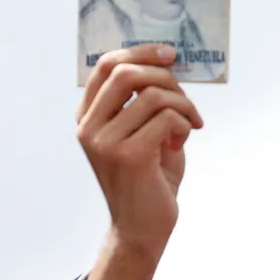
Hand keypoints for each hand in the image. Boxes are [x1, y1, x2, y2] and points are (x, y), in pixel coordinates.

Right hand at [74, 44, 203, 279]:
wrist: (144, 227)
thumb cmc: (149, 178)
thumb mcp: (143, 132)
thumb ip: (146, 100)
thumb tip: (168, 63)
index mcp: (88, 117)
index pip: (105, 65)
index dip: (140, 51)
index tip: (170, 54)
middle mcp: (89, 127)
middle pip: (127, 73)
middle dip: (166, 77)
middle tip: (186, 97)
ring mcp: (105, 142)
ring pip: (153, 95)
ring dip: (183, 104)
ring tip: (192, 123)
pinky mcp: (128, 156)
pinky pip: (167, 118)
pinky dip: (184, 124)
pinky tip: (183, 141)